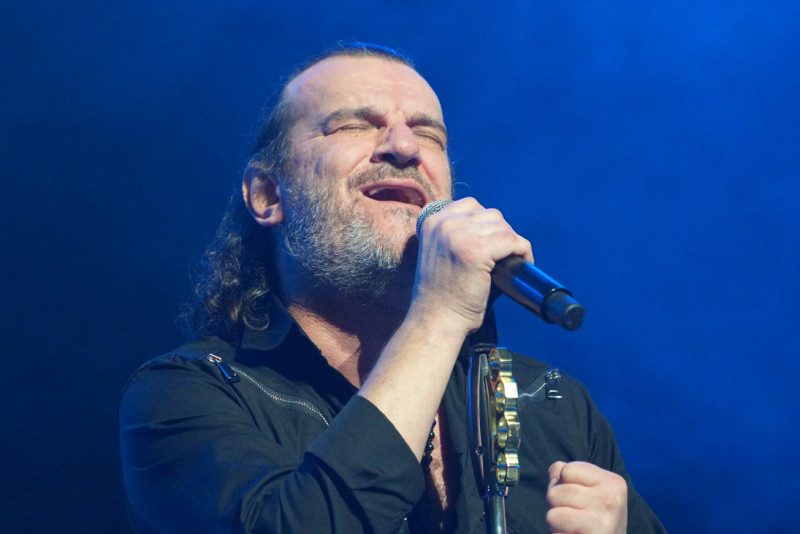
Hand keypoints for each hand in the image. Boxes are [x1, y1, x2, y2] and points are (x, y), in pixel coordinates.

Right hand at [412, 197, 533, 333]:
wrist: (436, 321)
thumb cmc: (441, 296)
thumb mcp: (440, 253)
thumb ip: (457, 235)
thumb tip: (494, 227)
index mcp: (431, 221)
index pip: (471, 205)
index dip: (487, 224)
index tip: (493, 243)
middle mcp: (444, 223)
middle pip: (490, 214)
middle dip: (502, 234)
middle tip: (504, 257)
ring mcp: (459, 235)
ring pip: (503, 227)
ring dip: (512, 244)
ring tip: (512, 262)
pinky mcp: (477, 251)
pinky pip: (513, 241)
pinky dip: (523, 252)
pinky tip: (522, 264)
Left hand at [546, 461, 627, 533]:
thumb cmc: (598, 520)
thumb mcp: (592, 492)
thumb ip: (570, 475)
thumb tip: (555, 470)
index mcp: (613, 482)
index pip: (566, 470)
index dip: (564, 483)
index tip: (579, 498)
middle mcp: (610, 501)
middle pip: (555, 492)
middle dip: (557, 506)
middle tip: (574, 517)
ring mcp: (602, 523)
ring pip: (552, 515)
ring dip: (557, 525)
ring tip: (573, 528)